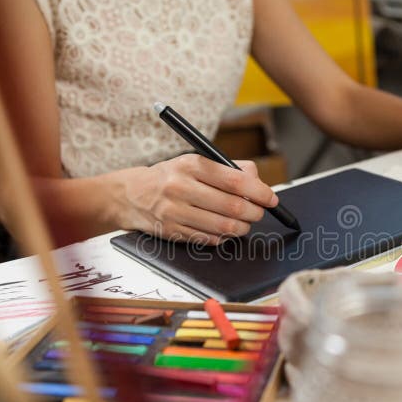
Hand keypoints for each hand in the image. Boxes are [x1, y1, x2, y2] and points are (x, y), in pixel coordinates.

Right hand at [118, 154, 276, 244]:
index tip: (271, 198)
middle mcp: (181, 187)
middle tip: (259, 212)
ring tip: (244, 223)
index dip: (260, 192)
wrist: (131, 195)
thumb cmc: (170, 177)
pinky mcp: (172, 232)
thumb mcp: (195, 161)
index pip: (236, 180)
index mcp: (191, 165)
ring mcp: (175, 212)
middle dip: (254, 212)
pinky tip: (225, 230)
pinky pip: (209, 239)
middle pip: (233, 206)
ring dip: (242, 228)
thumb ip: (228, 168)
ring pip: (224, 227)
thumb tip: (257, 179)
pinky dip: (224, 236)